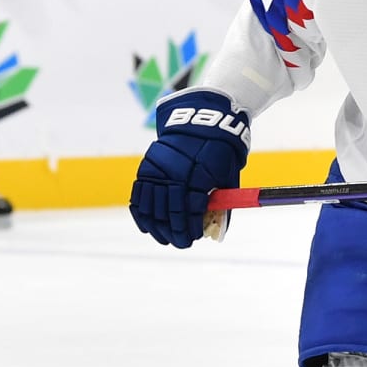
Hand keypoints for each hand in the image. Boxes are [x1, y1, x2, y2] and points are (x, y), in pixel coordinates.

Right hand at [129, 89, 251, 247]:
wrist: (202, 124)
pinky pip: (139, 194)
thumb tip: (218, 233)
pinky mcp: (147, 166)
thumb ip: (222, 205)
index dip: (190, 228)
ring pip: (152, 206)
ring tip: (164, 239)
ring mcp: (159, 169)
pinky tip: (147, 226)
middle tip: (180, 243)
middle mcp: (176, 172)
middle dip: (174, 232)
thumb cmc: (220, 153)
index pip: (190, 210)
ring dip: (157, 227)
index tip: (193, 238)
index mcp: (199, 175)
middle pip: (170, 211)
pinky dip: (141, 212)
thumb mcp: (228, 177)